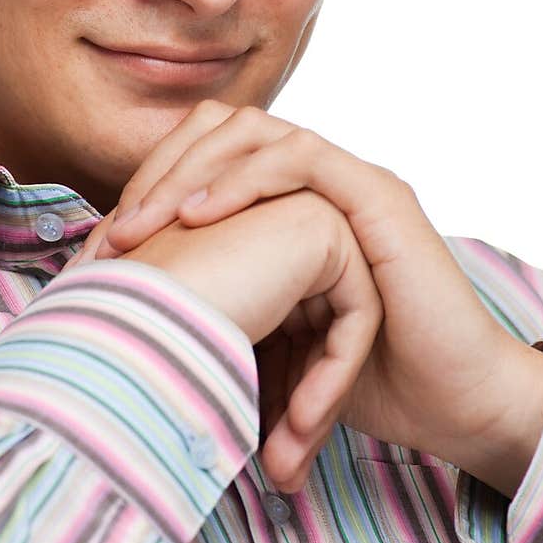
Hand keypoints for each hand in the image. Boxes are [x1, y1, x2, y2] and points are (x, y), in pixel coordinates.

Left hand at [74, 101, 542, 496]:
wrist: (444, 408)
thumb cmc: (352, 383)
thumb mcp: (256, 339)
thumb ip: (210, 308)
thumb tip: (111, 324)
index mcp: (284, 204)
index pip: (201, 159)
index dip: (146, 189)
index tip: (98, 250)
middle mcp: (316, 181)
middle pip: (221, 134)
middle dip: (157, 178)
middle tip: (112, 239)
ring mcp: (349, 181)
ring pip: (257, 134)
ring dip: (191, 175)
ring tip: (142, 227)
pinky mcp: (378, 196)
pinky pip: (303, 161)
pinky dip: (245, 180)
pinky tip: (197, 217)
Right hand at [80, 187, 384, 491]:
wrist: (127, 320)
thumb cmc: (134, 341)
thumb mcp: (200, 357)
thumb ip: (240, 371)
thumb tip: (274, 450)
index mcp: (231, 249)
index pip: (279, 333)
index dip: (272, 400)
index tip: (263, 461)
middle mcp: (264, 224)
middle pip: (311, 334)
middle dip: (297, 410)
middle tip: (281, 474)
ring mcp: (295, 214)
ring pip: (337, 331)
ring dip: (314, 405)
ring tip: (286, 467)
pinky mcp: (323, 227)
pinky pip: (358, 315)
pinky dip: (334, 376)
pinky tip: (301, 425)